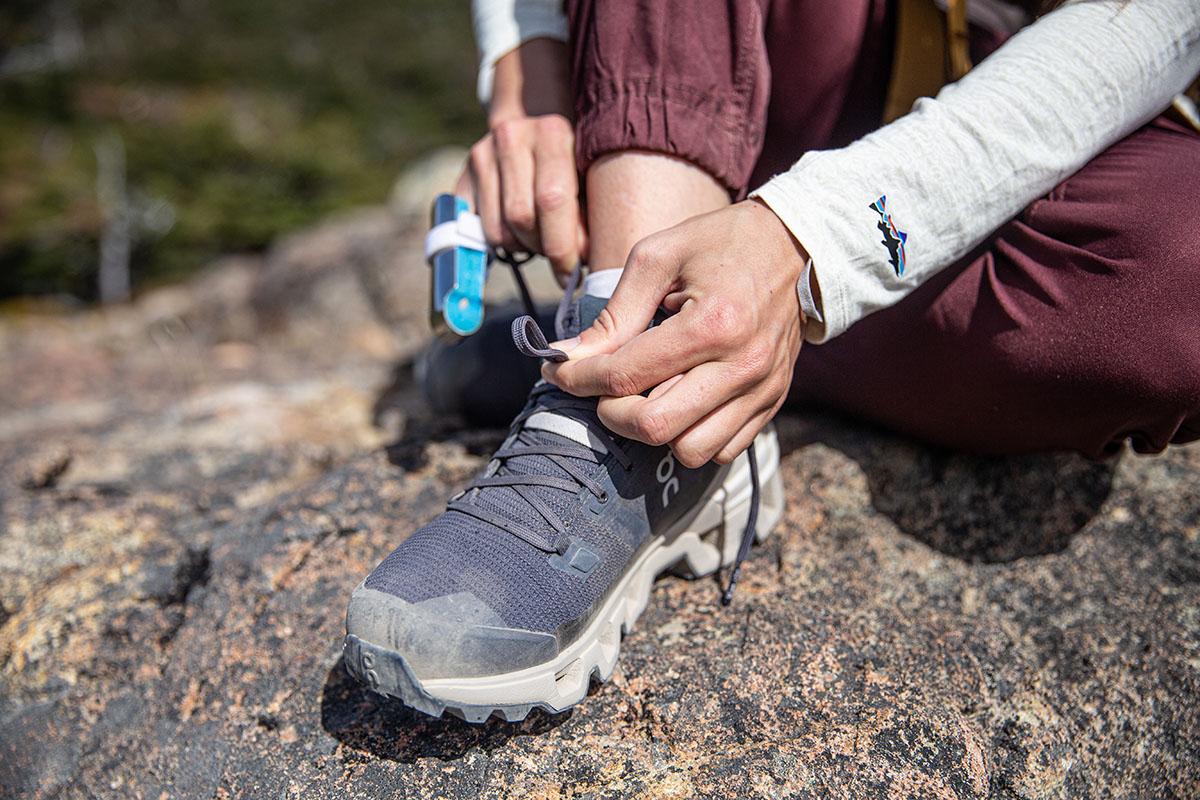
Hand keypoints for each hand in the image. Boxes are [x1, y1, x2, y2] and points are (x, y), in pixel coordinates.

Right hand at [454, 40, 586, 283]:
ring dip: (523, 248)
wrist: (536, 119)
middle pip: (522, 218)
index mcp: (552, 132)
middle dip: (544, 249)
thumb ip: (591, 210)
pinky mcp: (464, 173)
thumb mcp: (592, 172)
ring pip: (497, 230)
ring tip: (543, 240)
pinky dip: (500, 242)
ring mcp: (482, 153)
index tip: (574, 272)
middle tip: (561, 259)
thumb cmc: (577, 158)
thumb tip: (588, 259)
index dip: (563, 246)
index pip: (552, 201)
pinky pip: (477, 228)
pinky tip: (520, 234)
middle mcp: (511, 136)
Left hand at [543, 199, 807, 467]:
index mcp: (711, 324)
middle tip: (601, 387)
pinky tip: (679, 400)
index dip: (577, 379)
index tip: (556, 371)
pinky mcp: (772, 402)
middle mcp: (741, 366)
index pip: (626, 376)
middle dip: (611, 412)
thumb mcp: (658, 257)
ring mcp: (761, 390)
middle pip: (655, 427)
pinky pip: (722, 449)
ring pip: (689, 450)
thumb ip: (614, 313)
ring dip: (654, 430)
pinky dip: (691, 435)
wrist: (797, 247)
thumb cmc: (721, 243)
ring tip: (646, 394)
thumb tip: (567, 357)